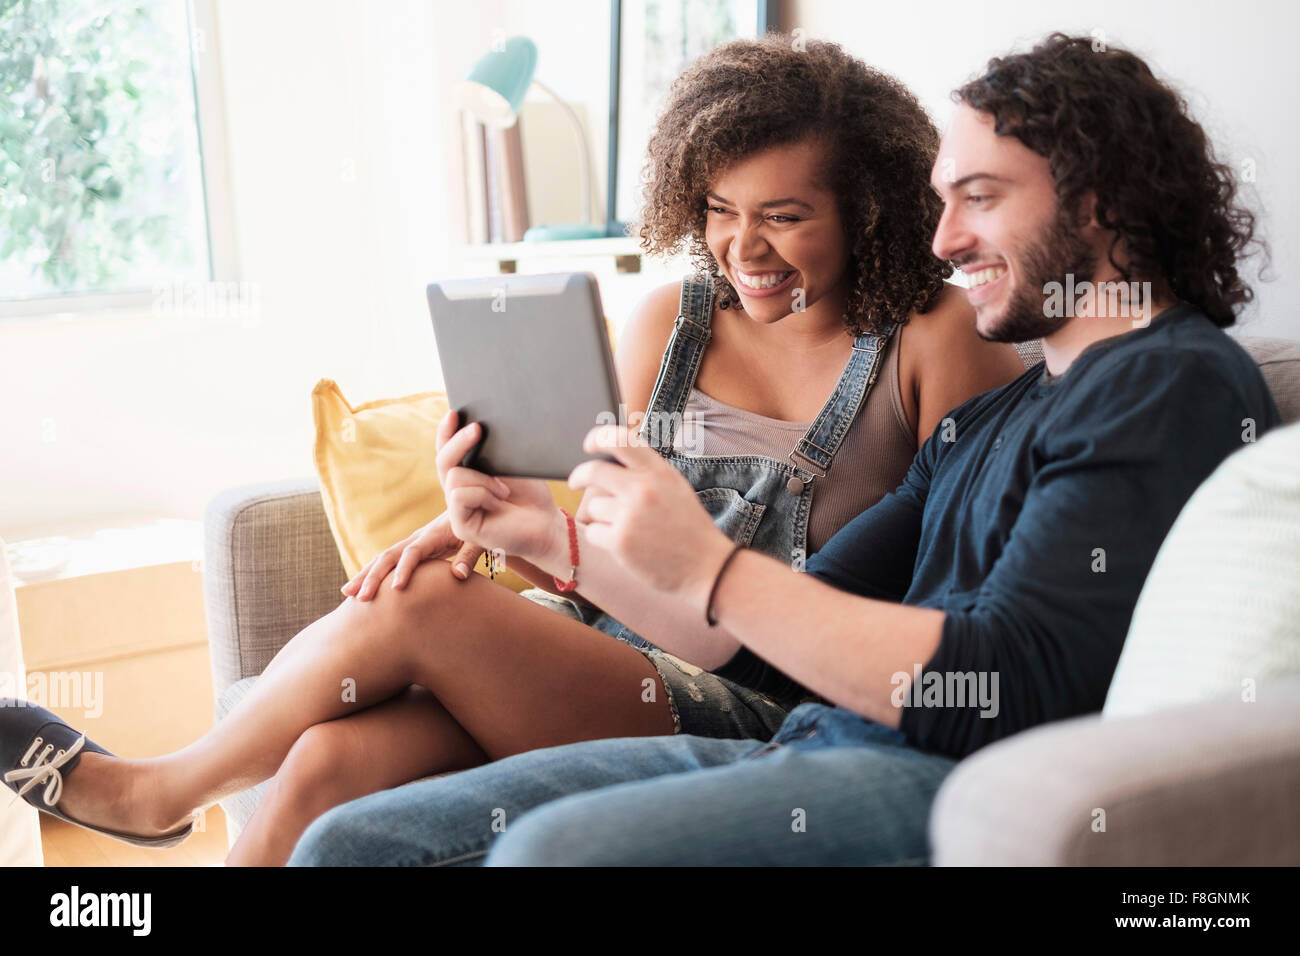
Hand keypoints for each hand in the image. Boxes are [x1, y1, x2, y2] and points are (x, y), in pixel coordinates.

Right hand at [340, 510, 476, 600]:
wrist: (470, 508)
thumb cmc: (477, 526)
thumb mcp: (477, 540)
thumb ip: (469, 556)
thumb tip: (459, 576)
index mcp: (432, 536)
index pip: (413, 553)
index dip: (404, 569)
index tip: (396, 589)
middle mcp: (416, 538)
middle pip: (389, 556)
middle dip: (372, 576)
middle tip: (359, 597)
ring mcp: (411, 543)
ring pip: (382, 559)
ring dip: (365, 575)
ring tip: (347, 594)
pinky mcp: (411, 549)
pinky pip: (388, 562)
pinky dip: (373, 574)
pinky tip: (362, 588)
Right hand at [436, 409, 564, 565]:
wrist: (547, 524)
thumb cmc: (531, 495)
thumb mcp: (510, 465)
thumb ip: (489, 452)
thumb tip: (475, 426)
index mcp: (468, 476)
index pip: (447, 451)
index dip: (446, 432)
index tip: (455, 412)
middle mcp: (458, 492)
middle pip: (443, 460)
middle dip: (459, 441)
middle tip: (478, 428)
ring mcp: (458, 510)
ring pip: (453, 477)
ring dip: (482, 478)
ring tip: (504, 489)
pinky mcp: (462, 526)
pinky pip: (459, 496)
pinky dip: (481, 493)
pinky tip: (498, 501)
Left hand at [567, 424, 733, 605]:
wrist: (708, 568)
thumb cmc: (689, 528)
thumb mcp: (675, 488)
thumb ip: (648, 472)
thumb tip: (611, 458)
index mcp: (659, 473)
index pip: (621, 440)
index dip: (598, 437)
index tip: (589, 444)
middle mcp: (643, 490)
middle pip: (593, 470)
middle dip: (578, 476)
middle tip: (575, 481)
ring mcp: (630, 516)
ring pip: (593, 506)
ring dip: (601, 517)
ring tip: (626, 528)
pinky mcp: (620, 542)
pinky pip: (593, 531)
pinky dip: (602, 537)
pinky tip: (624, 544)